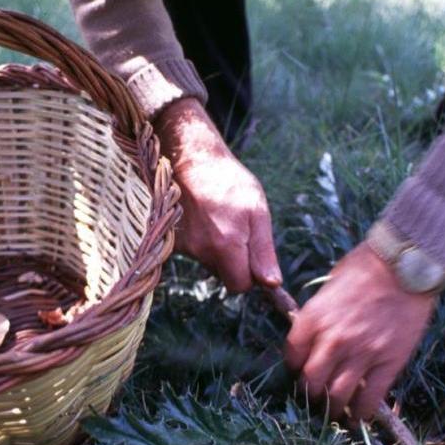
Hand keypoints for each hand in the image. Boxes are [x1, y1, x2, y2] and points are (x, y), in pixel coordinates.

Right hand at [157, 98, 280, 292]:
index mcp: (227, 247)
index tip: (252, 255)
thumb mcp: (257, 212)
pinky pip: (194, 251)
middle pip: (224, 276)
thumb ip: (263, 251)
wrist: (191, 158)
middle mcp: (203, 252)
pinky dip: (201, 241)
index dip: (250, 275)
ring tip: (219, 218)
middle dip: (234, 262)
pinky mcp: (172, 240)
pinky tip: (204, 219)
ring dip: (218, 249)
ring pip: (209, 263)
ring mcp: (184, 246)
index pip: (240, 286)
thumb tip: (272, 285)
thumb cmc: (229, 182)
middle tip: (237, 231)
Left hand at [284, 243, 435, 421]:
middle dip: (311, 394)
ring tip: (336, 411)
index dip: (296, 368)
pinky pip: (370, 398)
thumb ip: (320, 315)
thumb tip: (316, 336)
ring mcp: (361, 353)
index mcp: (313, 318)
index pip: (292, 357)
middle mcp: (332, 340)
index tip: (303, 371)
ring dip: (333, 408)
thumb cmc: (367, 266)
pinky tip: (359, 416)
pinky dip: (362, 412)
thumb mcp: (330, 286)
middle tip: (318, 396)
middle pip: (311, 383)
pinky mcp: (389, 362)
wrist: (407, 264)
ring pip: (337, 396)